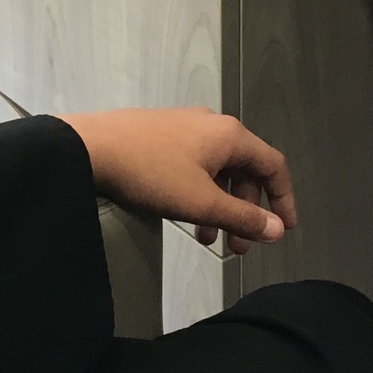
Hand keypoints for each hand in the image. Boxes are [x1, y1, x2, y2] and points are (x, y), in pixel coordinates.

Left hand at [61, 107, 295, 255]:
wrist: (89, 147)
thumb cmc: (151, 174)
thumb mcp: (202, 203)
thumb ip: (242, 218)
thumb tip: (277, 230)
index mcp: (229, 135)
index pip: (273, 165)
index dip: (283, 200)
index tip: (282, 230)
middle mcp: (211, 124)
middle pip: (245, 170)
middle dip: (245, 211)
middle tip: (237, 248)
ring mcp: (184, 126)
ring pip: (217, 170)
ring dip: (219, 206)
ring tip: (207, 240)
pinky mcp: (160, 133)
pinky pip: (194, 165)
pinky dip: (199, 193)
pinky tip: (184, 216)